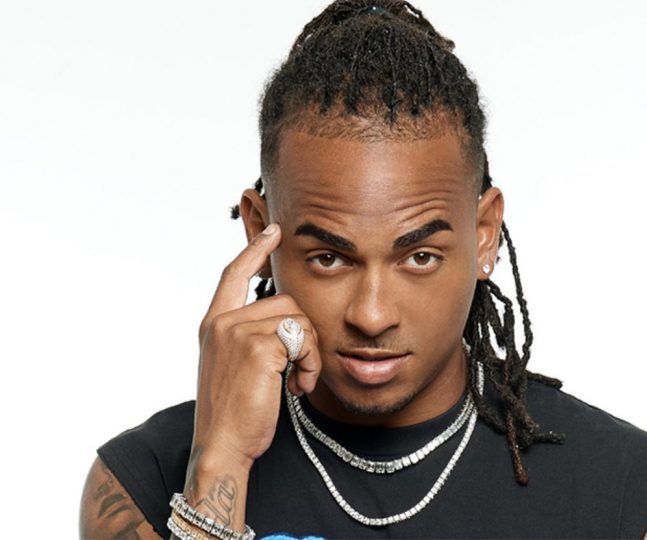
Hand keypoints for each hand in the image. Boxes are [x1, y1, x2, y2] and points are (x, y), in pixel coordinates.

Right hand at [192, 223, 322, 470]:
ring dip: (310, 353)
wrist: (222, 446)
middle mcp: (221, 322)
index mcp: (214, 323)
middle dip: (304, 335)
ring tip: (298, 381)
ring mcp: (237, 332)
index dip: (254, 249)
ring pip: (299, 319)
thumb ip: (250, 335)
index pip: (234, 273)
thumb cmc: (234, 412)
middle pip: (286, 301)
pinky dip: (310, 364)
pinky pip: (303, 339)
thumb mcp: (235, 365)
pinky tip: (297, 388)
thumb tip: (285, 318)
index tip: (274, 230)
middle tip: (299, 370)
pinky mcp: (258, 347)